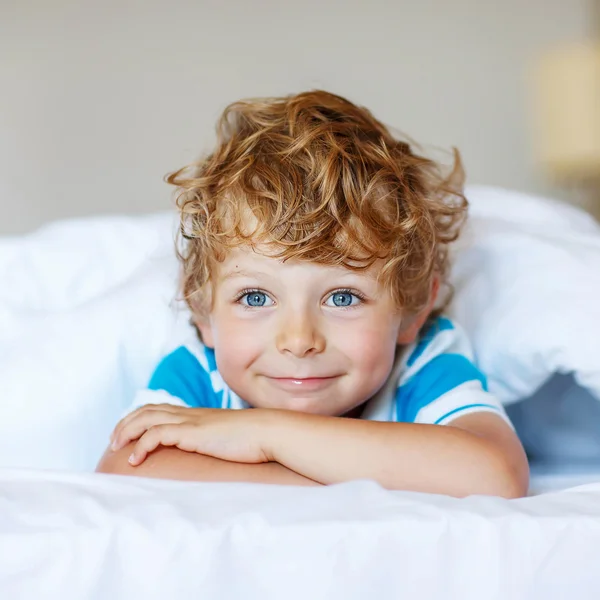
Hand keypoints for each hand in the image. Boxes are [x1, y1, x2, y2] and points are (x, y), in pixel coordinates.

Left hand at [109, 404, 275, 465]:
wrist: (269, 432)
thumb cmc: (254, 439)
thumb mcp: (229, 439)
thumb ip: (216, 441)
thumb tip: (214, 452)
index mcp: (197, 416)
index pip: (160, 408)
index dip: (140, 418)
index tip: (128, 434)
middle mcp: (190, 414)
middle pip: (148, 409)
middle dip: (125, 423)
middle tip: (113, 441)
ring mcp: (191, 422)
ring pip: (147, 417)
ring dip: (127, 431)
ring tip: (116, 447)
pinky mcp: (192, 433)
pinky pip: (158, 434)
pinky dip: (141, 445)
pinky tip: (136, 460)